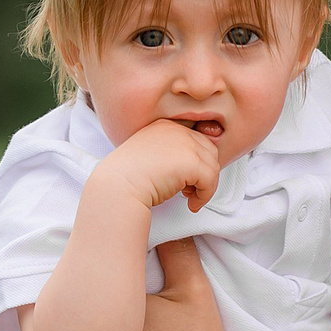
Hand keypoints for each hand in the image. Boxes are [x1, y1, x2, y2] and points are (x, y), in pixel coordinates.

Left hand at [32, 238, 245, 330]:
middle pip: (37, 319)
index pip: (57, 287)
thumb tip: (158, 219)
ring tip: (64, 323)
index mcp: (100, 318)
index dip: (58, 275)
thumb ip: (177, 252)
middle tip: (65, 292)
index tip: (70, 268)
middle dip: (47, 304)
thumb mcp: (194, 293)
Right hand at [92, 117, 224, 212]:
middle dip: (203, 172)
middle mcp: (177, 130)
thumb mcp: (150, 156)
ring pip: (212, 167)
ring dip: (205, 186)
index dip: (196, 161)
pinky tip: (191, 204)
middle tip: (189, 189)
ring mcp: (185, 144)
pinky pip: (211, 180)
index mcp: (165, 126)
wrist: (117, 187)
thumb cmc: (128, 178)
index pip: (196, 140)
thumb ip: (170, 154)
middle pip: (209, 151)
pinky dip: (205, 196)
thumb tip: (192, 168)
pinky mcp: (191, 162)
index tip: (186, 178)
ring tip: (189, 197)